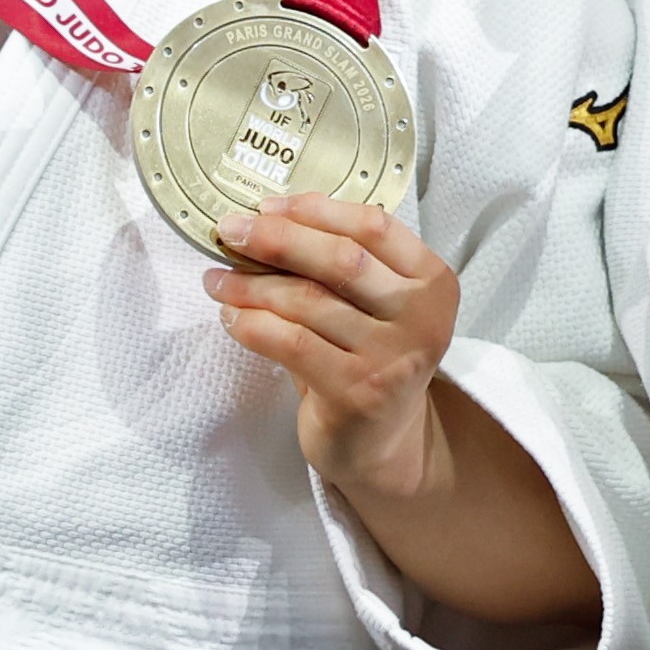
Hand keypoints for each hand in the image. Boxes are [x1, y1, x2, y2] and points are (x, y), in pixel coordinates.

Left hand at [202, 194, 460, 504]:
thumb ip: (338, 264)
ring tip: (217, 280)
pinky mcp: (357, 392)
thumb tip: (264, 219)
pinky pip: (290, 344)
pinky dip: (251, 325)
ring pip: (308, 301)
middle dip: (276, 239)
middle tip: (230, 231)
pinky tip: (230, 318)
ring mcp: (392, 357)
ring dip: (250, 285)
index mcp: (432, 282)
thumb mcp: (370, 305)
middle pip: (341, 259)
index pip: (373, 226)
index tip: (267, 207)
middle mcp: (422, 318)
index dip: (315, 210)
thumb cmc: (365, 359)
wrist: (380, 442)